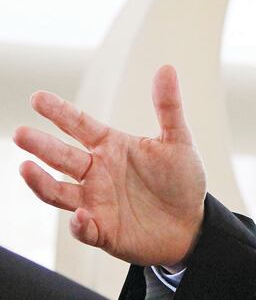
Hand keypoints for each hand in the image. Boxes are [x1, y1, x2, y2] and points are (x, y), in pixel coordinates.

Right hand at [13, 65, 205, 266]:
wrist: (192, 223)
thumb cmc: (182, 180)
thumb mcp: (178, 141)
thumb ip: (169, 107)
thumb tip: (166, 67)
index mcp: (111, 147)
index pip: (79, 125)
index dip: (59, 112)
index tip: (38, 97)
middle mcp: (97, 173)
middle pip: (62, 157)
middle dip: (41, 145)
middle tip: (20, 133)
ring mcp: (96, 203)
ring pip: (59, 192)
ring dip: (42, 183)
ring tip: (26, 169)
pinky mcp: (103, 231)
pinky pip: (85, 228)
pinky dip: (79, 224)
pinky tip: (80, 215)